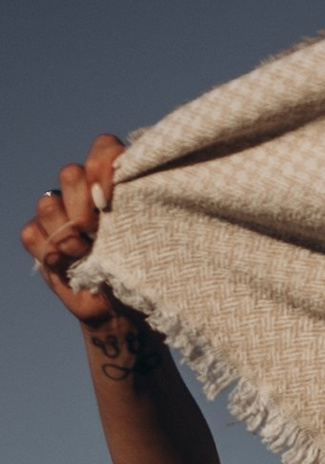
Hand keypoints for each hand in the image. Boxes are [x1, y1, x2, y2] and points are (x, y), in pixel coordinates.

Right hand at [23, 138, 132, 334]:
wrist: (122, 314)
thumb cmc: (143, 276)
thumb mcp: (154, 244)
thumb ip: (145, 209)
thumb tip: (137, 187)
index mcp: (112, 185)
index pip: (103, 148)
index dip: (103, 164)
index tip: (112, 195)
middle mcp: (82, 193)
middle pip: (70, 173)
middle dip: (83, 205)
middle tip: (97, 233)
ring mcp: (58, 214)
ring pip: (47, 203)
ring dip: (67, 234)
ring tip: (86, 257)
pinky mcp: (39, 238)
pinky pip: (32, 234)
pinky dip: (49, 253)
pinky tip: (68, 267)